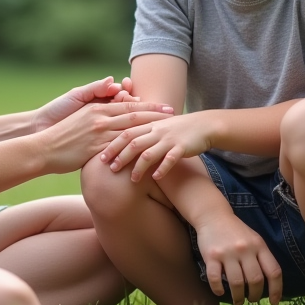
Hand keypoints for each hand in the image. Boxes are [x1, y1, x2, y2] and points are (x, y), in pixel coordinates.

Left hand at [31, 76, 135, 132]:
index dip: (127, 90)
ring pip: (126, 123)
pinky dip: (125, 135)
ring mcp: (104, 130)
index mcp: (101, 102)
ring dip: (134, 118)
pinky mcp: (101, 144)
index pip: (122, 95)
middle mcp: (106, 115)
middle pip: (128, 108)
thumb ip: (95, 88)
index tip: (127, 87)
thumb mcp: (76, 96)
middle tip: (133, 98)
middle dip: (134, 102)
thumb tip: (112, 80)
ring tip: (134, 113)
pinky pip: (117, 139)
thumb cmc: (58, 109)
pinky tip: (129, 131)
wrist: (42, 128)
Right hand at [39, 100, 172, 173]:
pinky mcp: (96, 149)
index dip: (148, 106)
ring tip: (167, 132)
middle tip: (174, 114)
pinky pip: (120, 148)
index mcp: (97, 109)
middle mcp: (100, 118)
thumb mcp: (80, 118)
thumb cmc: (61, 134)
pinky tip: (149, 153)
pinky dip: (136, 149)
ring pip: (130, 130)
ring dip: (150, 130)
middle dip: (155, 114)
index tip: (164, 107)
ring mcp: (98, 133)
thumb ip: (97, 115)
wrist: (43, 148)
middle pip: (134, 115)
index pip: (128, 105)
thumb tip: (112, 117)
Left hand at [100, 111, 216, 181]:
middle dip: (120, 156)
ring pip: (149, 153)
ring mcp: (169, 139)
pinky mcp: (182, 147)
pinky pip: (170, 159)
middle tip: (110, 168)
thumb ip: (142, 131)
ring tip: (132, 179)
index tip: (100, 157)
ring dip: (139, 167)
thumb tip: (122, 142)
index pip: (125, 133)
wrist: (203, 125)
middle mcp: (157, 130)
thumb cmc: (178, 128)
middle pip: (133, 143)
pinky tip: (155, 178)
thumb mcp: (158, 125)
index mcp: (149, 124)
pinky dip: (162, 169)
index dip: (112, 145)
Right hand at [193, 214, 282, 304]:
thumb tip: (267, 285)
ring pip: (237, 283)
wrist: (213, 215)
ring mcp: (228, 253)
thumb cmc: (236, 231)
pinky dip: (218, 289)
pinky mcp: (211, 256)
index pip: (273, 271)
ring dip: (238, 297)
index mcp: (259, 245)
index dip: (276, 290)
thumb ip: (261, 257)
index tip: (274, 302)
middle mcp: (245, 249)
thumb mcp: (254, 239)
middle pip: (255, 280)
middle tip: (252, 300)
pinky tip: (220, 292)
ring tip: (238, 301)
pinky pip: (215, 278)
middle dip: (255, 296)